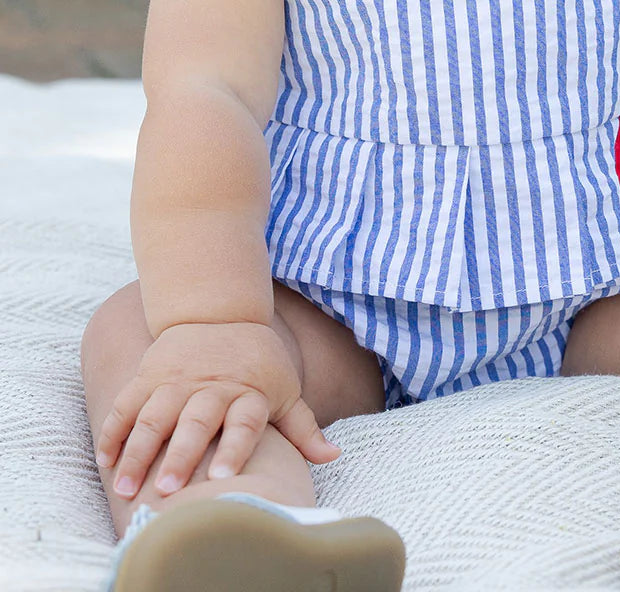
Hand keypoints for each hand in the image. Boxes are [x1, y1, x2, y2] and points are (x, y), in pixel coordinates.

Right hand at [95, 321, 340, 498]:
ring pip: (154, 416)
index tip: (221, 478)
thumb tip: (332, 456)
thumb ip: (303, 427)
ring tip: (126, 486)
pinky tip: (105, 461)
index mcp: (247, 393)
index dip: (234, 450)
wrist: (219, 312)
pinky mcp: (149, 375)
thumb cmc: (257, 362)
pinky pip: (127, 404)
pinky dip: (113, 431)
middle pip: (195, 422)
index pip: (243, 424)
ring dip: (138, 451)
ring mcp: (177, 381)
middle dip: (180, 454)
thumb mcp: (285, 389)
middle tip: (167, 488)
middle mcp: (211, 387)